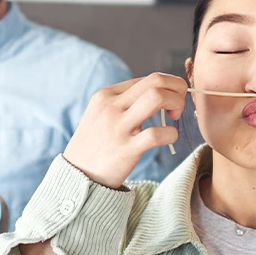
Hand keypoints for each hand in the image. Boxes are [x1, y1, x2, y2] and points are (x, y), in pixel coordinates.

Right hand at [63, 73, 184, 188]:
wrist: (77, 176)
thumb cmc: (94, 145)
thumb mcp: (100, 114)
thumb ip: (123, 102)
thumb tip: (157, 93)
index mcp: (105, 95)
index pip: (148, 78)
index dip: (168, 87)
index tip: (171, 102)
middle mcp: (111, 106)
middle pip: (156, 81)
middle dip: (178, 89)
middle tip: (178, 107)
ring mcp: (118, 127)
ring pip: (157, 97)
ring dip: (177, 104)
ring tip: (175, 118)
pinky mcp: (126, 149)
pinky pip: (158, 133)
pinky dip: (171, 134)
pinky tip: (169, 138)